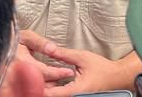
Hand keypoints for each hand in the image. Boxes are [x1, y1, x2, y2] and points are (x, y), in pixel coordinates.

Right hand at [16, 32, 77, 88]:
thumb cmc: (10, 40)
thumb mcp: (25, 36)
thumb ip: (39, 42)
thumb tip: (53, 49)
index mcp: (22, 60)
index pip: (45, 72)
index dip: (58, 73)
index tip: (68, 72)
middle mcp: (16, 73)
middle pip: (40, 84)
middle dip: (54, 83)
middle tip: (63, 78)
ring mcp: (11, 82)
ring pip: (33, 90)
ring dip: (45, 87)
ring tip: (55, 83)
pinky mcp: (8, 86)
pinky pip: (24, 90)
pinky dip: (35, 89)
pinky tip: (41, 86)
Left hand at [19, 32, 135, 96]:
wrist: (116, 77)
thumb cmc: (102, 68)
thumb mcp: (82, 57)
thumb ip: (64, 54)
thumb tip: (49, 49)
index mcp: (75, 90)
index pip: (51, 94)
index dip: (37, 87)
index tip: (27, 78)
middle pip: (50, 96)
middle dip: (38, 87)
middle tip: (26, 76)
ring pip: (54, 96)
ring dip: (45, 89)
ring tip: (33, 78)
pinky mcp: (74, 96)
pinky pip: (60, 95)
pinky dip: (52, 89)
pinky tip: (45, 82)